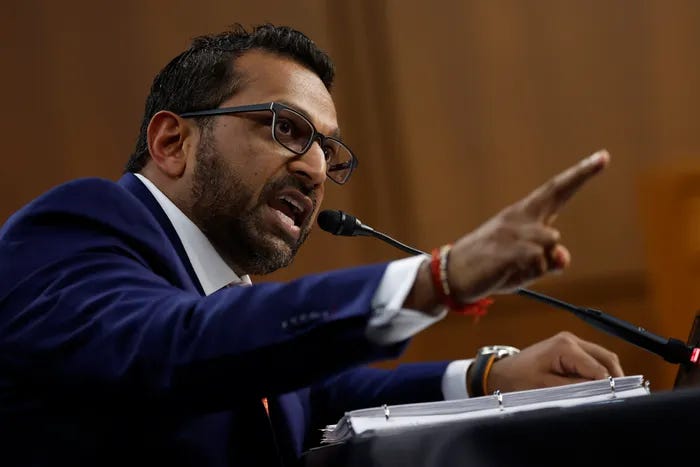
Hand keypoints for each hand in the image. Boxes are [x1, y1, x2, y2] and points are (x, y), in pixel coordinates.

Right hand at [447, 149, 609, 302]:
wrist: (456, 274)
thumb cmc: (492, 267)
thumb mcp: (524, 265)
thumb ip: (548, 260)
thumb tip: (562, 257)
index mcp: (523, 215)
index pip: (555, 191)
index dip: (579, 175)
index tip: (603, 157)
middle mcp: (520, 216)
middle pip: (555, 193)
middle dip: (580, 174)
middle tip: (604, 156)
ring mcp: (513, 230)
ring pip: (552, 243)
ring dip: (541, 263)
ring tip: (515, 268)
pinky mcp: (509, 248)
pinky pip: (538, 261)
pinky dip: (530, 273)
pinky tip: (508, 271)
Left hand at [484, 331, 623, 393]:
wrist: (501, 373)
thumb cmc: (518, 380)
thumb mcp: (546, 388)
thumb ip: (575, 388)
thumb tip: (601, 390)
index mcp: (566, 346)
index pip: (599, 368)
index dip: (609, 386)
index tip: (614, 401)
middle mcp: (571, 340)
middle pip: (607, 359)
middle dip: (614, 379)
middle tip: (616, 399)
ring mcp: (571, 342)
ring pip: (603, 358)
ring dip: (606, 375)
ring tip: (604, 395)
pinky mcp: (569, 348)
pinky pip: (592, 359)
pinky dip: (597, 373)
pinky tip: (593, 387)